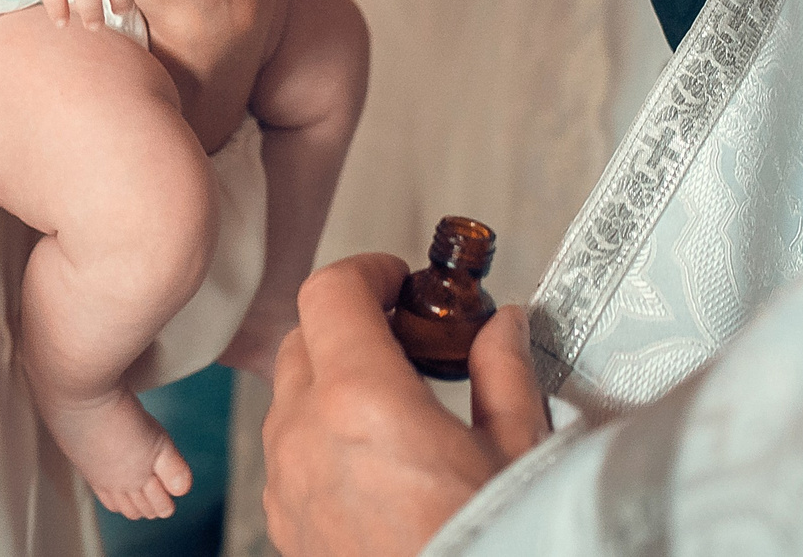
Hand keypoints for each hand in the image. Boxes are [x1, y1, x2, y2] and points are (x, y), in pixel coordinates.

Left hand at [262, 256, 551, 556]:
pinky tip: (375, 458)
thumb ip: (504, 371)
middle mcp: (306, 435)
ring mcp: (287, 482)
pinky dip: (319, 434)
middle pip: (303, 337)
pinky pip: (287, 453)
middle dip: (350, 323)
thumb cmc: (490, 542)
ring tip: (394, 400)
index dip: (366, 271)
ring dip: (331, 379)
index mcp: (361, 401)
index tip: (399, 279)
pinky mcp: (284, 524)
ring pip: (289, 396)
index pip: (329, 291)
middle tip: (404, 333)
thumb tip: (505, 325)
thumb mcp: (518, 451)